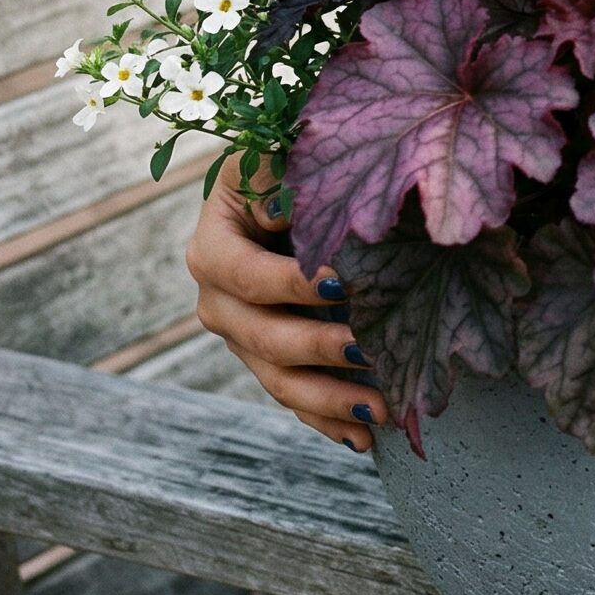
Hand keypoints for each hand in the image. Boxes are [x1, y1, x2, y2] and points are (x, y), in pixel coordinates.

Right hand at [184, 153, 384, 453]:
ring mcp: (244, 337)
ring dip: (329, 399)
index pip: (244, 273)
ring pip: (278, 379)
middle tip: (369, 350)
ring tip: (380, 410)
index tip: (342, 283)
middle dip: (317, 348)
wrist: (284, 192)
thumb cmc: (288, 165)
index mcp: (214, 248)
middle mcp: (219, 301)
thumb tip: (289, 208)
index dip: (289, 282)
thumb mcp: (276, 156)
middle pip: (260, 336)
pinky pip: (295, 398)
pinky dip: (328, 420)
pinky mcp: (270, 361)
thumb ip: (281, 177)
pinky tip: (363, 438)